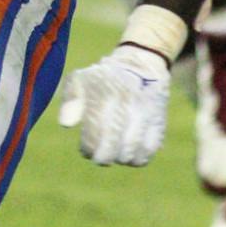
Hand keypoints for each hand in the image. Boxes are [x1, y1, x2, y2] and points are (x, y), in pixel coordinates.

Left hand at [59, 43, 172, 165]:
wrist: (139, 68)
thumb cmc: (101, 81)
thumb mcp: (80, 80)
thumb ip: (70, 101)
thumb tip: (66, 124)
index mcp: (105, 95)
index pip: (94, 134)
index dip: (88, 148)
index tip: (84, 149)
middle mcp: (127, 105)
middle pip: (113, 147)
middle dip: (102, 157)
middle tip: (98, 156)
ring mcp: (145, 114)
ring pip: (131, 152)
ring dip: (119, 158)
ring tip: (113, 152)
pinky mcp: (158, 123)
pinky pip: (149, 150)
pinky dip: (137, 158)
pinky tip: (128, 152)